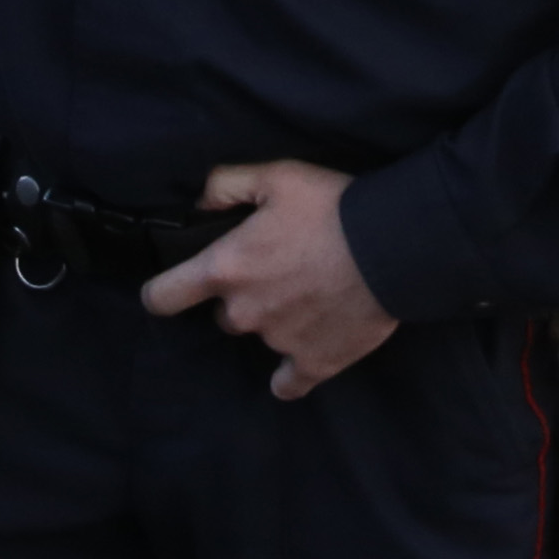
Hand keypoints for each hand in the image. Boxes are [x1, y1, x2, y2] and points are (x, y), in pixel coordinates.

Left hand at [138, 162, 394, 397]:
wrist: (395, 246)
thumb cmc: (332, 207)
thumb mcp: (277, 176)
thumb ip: (227, 185)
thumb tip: (200, 203)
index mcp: (226, 269)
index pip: (163, 298)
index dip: (163, 292)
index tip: (175, 289)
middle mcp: (244, 312)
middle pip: (224, 316)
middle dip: (244, 297)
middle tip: (278, 272)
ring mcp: (278, 343)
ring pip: (262, 337)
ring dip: (277, 320)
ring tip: (312, 293)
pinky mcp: (314, 363)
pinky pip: (290, 382)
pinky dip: (295, 370)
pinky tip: (307, 349)